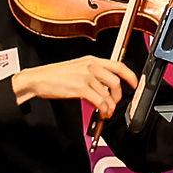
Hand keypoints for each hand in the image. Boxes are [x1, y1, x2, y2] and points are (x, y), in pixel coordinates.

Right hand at [14, 54, 138, 110]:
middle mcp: (91, 66)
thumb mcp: (77, 68)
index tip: (135, 84)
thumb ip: (93, 74)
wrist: (38, 79)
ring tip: (106, 112)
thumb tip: (105, 87)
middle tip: (114, 104)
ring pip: (108, 93)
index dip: (130, 75)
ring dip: (110, 106)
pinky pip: (99, 100)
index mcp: (92, 60)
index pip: (118, 65)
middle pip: (116, 81)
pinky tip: (101, 113)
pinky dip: (103, 109)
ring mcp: (86, 76)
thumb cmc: (54, 75)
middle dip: (119, 96)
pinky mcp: (80, 88)